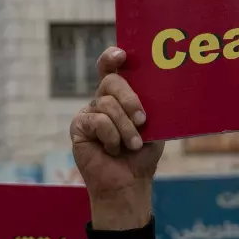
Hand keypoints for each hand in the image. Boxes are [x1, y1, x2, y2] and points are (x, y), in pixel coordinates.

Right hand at [70, 48, 163, 229]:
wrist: (129, 182)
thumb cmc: (143, 154)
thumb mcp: (154, 126)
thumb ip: (150, 105)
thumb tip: (159, 86)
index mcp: (120, 96)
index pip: (111, 68)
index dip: (112, 57)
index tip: (122, 55)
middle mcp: (102, 100)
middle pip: (112, 82)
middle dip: (130, 99)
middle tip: (142, 120)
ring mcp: (89, 112)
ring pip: (107, 104)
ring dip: (125, 127)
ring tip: (133, 145)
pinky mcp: (79, 127)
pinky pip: (98, 121)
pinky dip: (112, 136)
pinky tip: (113, 149)